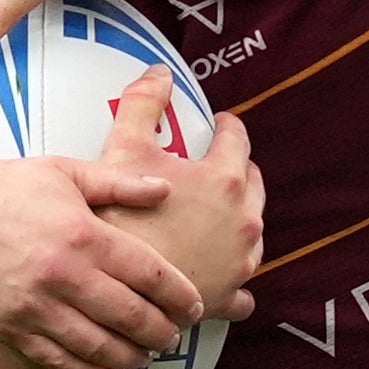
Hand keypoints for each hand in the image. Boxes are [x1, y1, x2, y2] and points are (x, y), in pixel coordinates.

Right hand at [0, 135, 213, 368]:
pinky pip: (59, 360)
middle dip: (162, 331)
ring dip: (131, 357)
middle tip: (176, 336)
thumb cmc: (4, 186)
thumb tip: (166, 188)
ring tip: (148, 357)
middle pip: (131, 315)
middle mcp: (63, 273)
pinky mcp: (10, 327)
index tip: (196, 307)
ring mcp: (35, 306)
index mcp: (84, 233)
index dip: (180, 295)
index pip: (150, 273)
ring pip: (99, 346)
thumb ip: (119, 182)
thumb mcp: (64, 172)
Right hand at [103, 86, 263, 333]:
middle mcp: (244, 222)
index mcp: (225, 180)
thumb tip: (159, 73)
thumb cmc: (121, 222)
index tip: (218, 124)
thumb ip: (142, 105)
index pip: (237, 138)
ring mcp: (241, 261)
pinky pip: (243, 290)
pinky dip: (232, 279)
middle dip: (237, 172)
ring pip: (253, 235)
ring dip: (238, 223)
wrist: (115, 290)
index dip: (225, 126)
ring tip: (214, 218)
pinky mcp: (229, 295)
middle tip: (214, 167)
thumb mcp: (123, 151)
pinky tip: (219, 275)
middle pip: (253, 186)